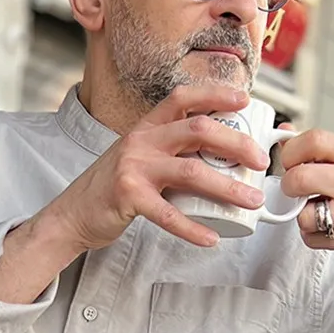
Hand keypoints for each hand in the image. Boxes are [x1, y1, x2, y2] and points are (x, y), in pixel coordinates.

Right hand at [32, 84, 271, 252]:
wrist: (73, 214)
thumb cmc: (113, 188)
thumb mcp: (139, 158)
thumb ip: (170, 153)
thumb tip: (216, 158)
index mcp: (147, 127)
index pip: (183, 98)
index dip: (215, 94)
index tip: (244, 100)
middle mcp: (141, 141)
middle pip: (199, 130)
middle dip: (236, 144)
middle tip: (260, 162)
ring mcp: (134, 168)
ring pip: (192, 171)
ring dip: (228, 188)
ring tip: (251, 202)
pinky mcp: (128, 197)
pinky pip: (168, 214)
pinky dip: (193, 228)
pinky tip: (211, 238)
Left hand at [278, 128, 333, 269]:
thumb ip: (317, 150)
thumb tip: (284, 134)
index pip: (313, 140)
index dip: (290, 152)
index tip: (289, 163)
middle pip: (300, 178)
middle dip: (289, 187)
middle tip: (296, 191)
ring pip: (304, 215)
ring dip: (303, 217)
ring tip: (318, 212)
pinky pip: (312, 238)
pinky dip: (313, 235)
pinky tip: (328, 227)